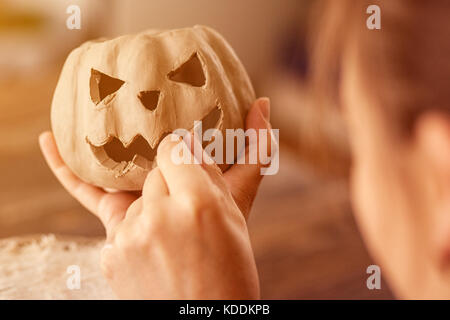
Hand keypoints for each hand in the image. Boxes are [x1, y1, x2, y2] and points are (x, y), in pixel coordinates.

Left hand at [39, 98, 271, 298]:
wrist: (204, 314)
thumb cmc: (231, 262)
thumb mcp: (242, 209)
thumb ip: (254, 153)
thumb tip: (263, 102)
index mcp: (199, 202)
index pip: (174, 146)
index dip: (183, 153)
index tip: (192, 164)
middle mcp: (160, 215)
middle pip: (153, 169)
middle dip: (169, 179)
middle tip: (189, 211)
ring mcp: (129, 236)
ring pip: (135, 190)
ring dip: (149, 198)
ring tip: (173, 233)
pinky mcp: (110, 251)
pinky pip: (101, 206)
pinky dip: (74, 177)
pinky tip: (49, 143)